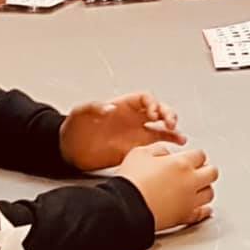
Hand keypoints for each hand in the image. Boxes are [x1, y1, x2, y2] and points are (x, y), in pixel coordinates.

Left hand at [60, 92, 186, 171]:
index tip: (152, 114)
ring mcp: (135, 133)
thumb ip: (93, 107)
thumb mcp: (80, 113)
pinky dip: (168, 143)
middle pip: (157, 111)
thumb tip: (108, 108)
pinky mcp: (136, 148)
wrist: (70, 150)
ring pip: (161, 127)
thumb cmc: (74, 128)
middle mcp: (132, 118)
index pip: (144, 99)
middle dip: (167, 114)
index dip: (152, 104)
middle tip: (169, 122)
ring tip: (179, 135)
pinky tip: (177, 144)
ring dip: (172, 129)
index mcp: (122, 106)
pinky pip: (156, 144)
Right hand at [118, 144, 218, 231]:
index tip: (193, 158)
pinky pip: (202, 213)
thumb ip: (157, 149)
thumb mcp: (139, 153)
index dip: (196, 156)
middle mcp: (190, 181)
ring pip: (209, 193)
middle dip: (206, 170)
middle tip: (201, 171)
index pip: (200, 155)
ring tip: (200, 188)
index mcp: (181, 163)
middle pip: (211, 173)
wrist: (127, 207)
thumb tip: (165, 152)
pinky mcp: (185, 216)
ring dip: (206, 189)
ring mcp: (190, 200)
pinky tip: (205, 209)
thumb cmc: (131, 181)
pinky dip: (205, 210)